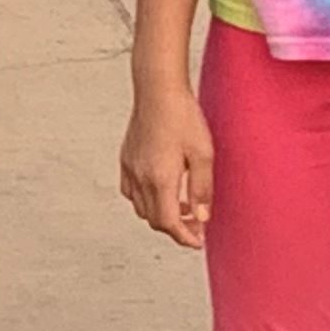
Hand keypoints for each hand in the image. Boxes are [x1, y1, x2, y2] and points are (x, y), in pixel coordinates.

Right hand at [120, 81, 212, 247]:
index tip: (198, 241)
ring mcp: (130, 167)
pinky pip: (130, 191)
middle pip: (154, 219)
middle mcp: (140, 176)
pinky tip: (161, 188)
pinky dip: (145, 199)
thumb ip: (202, 189)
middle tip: (196, 225)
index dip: (185, 237)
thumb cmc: (183, 117)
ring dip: (161, 214)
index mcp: (160, 178)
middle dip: (175, 228)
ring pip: (140, 207)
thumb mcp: (203, 154)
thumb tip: (202, 217)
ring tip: (182, 206)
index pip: (168, 223)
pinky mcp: (126, 157)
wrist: (158, 89)